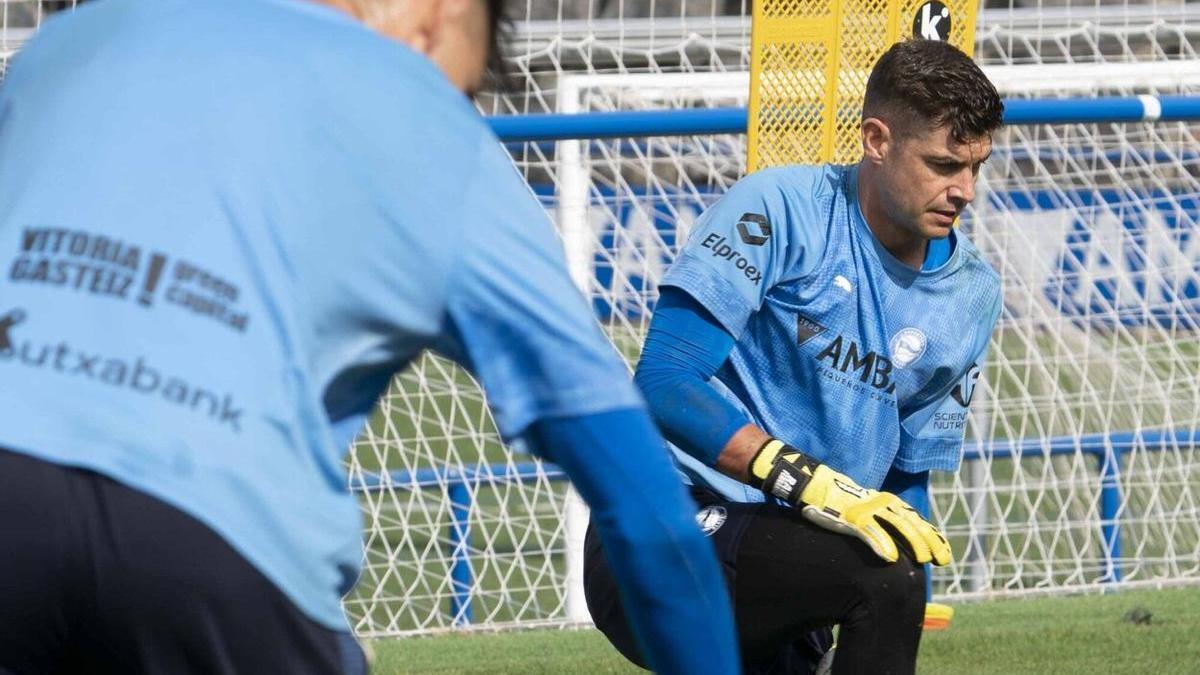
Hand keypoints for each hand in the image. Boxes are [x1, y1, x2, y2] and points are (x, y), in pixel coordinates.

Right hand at [748, 439, 951, 564]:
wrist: (812, 484)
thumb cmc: (837, 500)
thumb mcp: (864, 508)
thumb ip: (879, 521)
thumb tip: (895, 543)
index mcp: (886, 501)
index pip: (914, 519)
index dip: (931, 535)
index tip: (944, 552)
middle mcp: (881, 503)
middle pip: (911, 522)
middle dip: (929, 541)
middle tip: (942, 560)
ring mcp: (866, 509)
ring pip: (896, 525)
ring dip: (912, 542)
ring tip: (923, 559)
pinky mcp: (850, 516)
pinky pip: (869, 531)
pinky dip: (881, 543)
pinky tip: (892, 558)